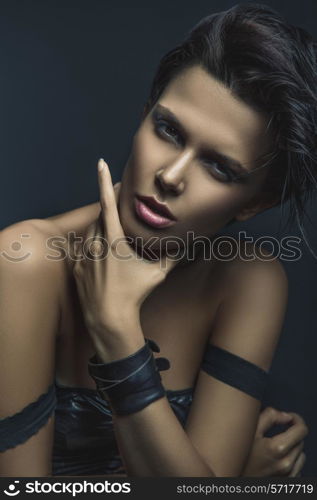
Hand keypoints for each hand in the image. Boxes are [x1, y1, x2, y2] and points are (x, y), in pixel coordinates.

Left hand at [72, 159, 177, 355]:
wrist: (109, 318)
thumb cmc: (135, 294)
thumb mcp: (157, 273)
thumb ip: (173, 256)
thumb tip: (190, 244)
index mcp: (114, 240)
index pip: (108, 203)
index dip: (104, 182)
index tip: (101, 164)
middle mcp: (95, 244)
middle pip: (100, 216)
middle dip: (109, 208)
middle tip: (120, 206)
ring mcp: (84, 256)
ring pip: (91, 232)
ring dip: (101, 228)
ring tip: (115, 235)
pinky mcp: (78, 268)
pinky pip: (85, 250)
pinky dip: (94, 247)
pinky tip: (104, 257)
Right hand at [242, 407, 307, 476]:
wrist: (229, 475)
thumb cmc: (237, 453)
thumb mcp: (249, 429)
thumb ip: (269, 416)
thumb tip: (285, 416)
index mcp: (277, 448)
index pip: (302, 430)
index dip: (296, 419)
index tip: (289, 417)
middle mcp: (285, 464)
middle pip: (300, 441)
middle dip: (292, 433)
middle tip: (277, 431)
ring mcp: (286, 475)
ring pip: (300, 455)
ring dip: (292, 448)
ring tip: (276, 446)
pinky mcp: (285, 483)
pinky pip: (296, 469)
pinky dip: (290, 461)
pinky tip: (276, 459)